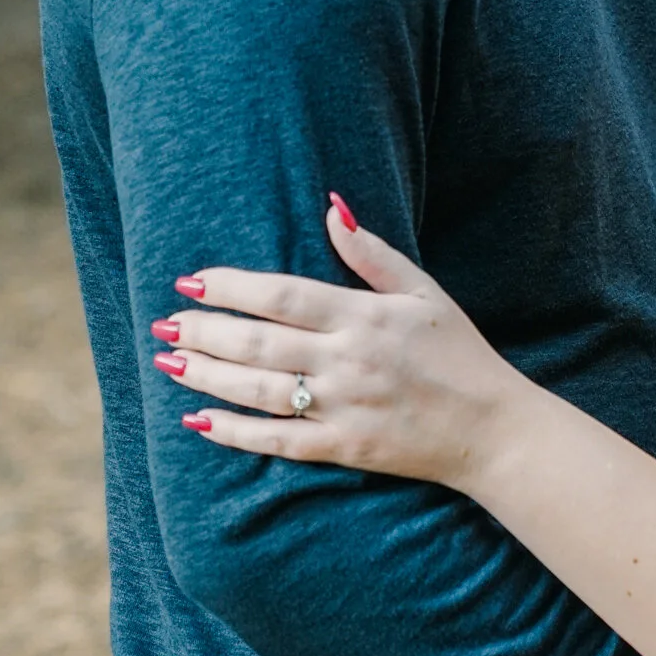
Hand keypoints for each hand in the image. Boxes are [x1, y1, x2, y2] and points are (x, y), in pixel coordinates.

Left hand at [153, 199, 508, 485]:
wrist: (491, 429)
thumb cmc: (459, 353)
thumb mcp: (424, 292)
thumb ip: (373, 253)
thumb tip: (331, 207)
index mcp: (365, 316)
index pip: (282, 295)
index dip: (231, 287)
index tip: (191, 280)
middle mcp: (348, 361)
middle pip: (259, 343)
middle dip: (203, 332)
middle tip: (164, 323)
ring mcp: (343, 407)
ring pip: (258, 390)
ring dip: (207, 376)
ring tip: (168, 362)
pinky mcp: (343, 448)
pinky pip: (277, 440)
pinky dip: (234, 432)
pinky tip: (199, 420)